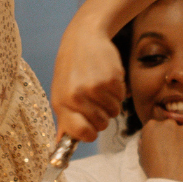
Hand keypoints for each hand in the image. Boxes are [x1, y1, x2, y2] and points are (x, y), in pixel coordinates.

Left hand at [50, 25, 125, 141]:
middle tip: (96, 100)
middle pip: (101, 125)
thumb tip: (62, 144)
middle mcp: (76, 97)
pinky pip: (121, 97)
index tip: (91, 128)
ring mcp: (94, 88)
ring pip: (114, 112)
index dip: (90, 134)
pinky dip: (118, 91)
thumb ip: (65, 119)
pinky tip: (107, 77)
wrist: (84, 37)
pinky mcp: (111, 79)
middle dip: (102, 116)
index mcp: (61, 103)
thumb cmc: (71, 68)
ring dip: (111, 102)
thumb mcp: (61, 92)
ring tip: (100, 86)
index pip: (81, 133)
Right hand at [138, 116, 182, 181]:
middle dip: (170, 136)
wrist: (171, 181)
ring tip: (180, 157)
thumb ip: (144, 143)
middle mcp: (169, 124)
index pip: (155, 127)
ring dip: (182, 141)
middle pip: (170, 127)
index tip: (159, 146)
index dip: (157, 137)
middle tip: (170, 151)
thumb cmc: (153, 169)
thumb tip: (145, 139)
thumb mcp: (141, 155)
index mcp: (152, 126)